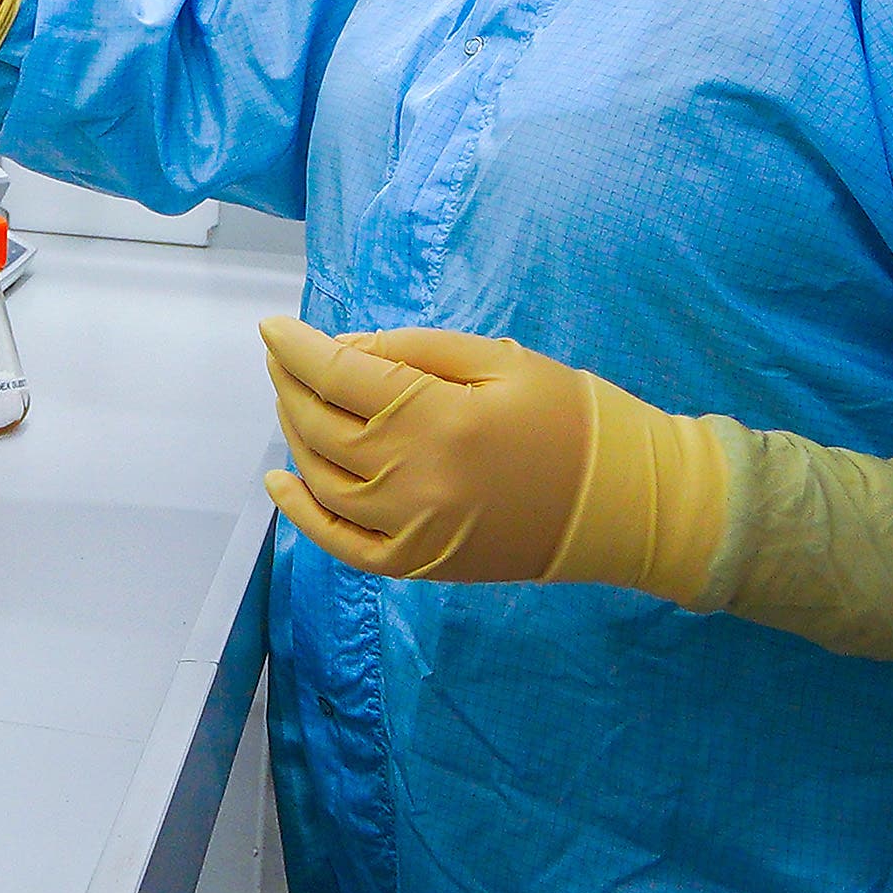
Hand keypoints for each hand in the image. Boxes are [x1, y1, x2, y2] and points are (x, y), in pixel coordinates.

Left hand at [257, 317, 722, 595]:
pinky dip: (302, 512)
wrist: (621, 503)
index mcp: (436, 419)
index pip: (337, 376)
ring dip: (294, 433)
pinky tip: (281, 481)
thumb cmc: (567, 416)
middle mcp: (411, 479)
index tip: (272, 328)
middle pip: (319, 425)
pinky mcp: (416, 563)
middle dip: (290, 383)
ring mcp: (409, 529)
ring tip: (290, 398)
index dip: (296, 349)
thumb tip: (342, 352)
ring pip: (321, 476)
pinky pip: (339, 542)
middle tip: (281, 355)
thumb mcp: (498, 359)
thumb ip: (413, 351)